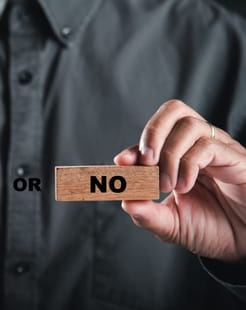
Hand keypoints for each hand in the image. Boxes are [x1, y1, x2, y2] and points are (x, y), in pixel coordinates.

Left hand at [115, 99, 245, 260]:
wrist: (244, 244)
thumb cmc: (211, 230)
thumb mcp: (171, 224)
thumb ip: (146, 213)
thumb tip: (124, 201)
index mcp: (180, 155)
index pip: (154, 136)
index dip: (135, 146)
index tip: (121, 162)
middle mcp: (198, 145)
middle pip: (174, 110)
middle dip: (152, 132)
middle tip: (146, 163)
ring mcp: (219, 149)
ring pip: (189, 125)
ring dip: (170, 154)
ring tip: (168, 185)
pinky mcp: (236, 157)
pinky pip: (208, 145)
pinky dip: (188, 164)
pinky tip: (186, 186)